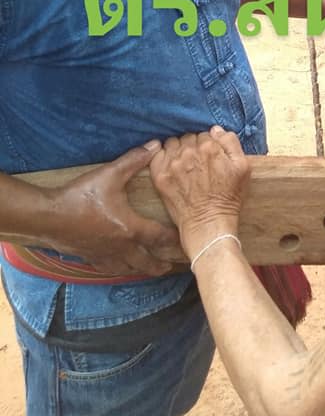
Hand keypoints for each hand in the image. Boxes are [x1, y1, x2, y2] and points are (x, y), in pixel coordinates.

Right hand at [48, 145, 182, 275]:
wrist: (49, 216)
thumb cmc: (81, 196)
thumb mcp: (110, 174)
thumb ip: (133, 160)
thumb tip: (155, 145)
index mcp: (130, 228)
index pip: (160, 237)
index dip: (174, 240)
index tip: (185, 241)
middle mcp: (121, 246)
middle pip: (147, 261)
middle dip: (161, 264)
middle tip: (173, 266)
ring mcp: (105, 255)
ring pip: (129, 269)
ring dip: (143, 269)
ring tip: (152, 270)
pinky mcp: (90, 258)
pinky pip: (110, 269)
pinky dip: (121, 270)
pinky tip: (121, 268)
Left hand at [149, 129, 250, 253]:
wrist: (209, 225)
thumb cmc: (229, 198)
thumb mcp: (243, 167)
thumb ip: (231, 142)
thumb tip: (216, 130)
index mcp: (210, 147)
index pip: (206, 134)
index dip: (209, 144)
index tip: (211, 156)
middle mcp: (189, 152)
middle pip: (189, 137)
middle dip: (194, 146)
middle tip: (199, 162)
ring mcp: (173, 164)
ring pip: (173, 143)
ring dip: (178, 149)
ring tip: (185, 164)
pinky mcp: (160, 176)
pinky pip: (157, 155)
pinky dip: (163, 157)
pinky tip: (172, 166)